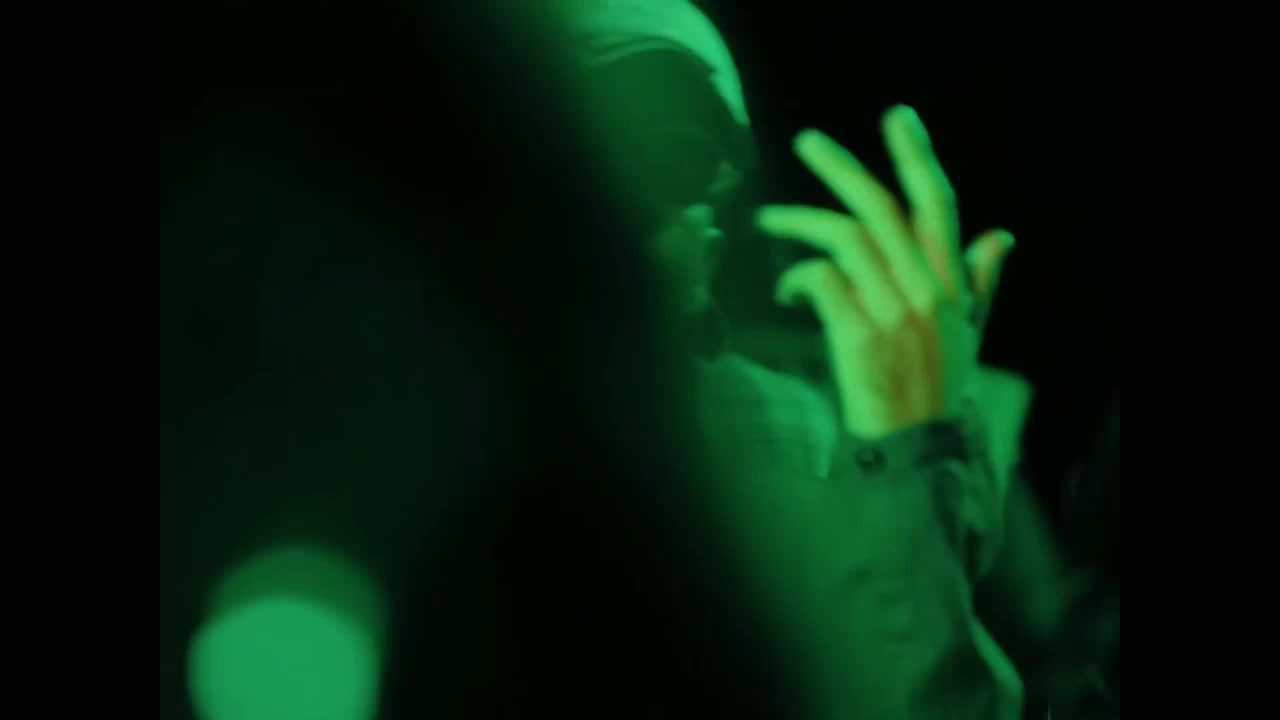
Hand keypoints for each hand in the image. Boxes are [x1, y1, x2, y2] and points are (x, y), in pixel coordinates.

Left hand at [756, 106, 1012, 438]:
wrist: (916, 442)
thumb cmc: (938, 385)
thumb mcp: (970, 332)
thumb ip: (982, 281)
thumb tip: (1002, 237)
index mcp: (949, 282)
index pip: (937, 204)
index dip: (917, 156)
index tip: (897, 117)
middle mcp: (924, 289)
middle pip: (880, 208)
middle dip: (840, 167)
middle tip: (806, 140)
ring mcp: (892, 310)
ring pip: (844, 238)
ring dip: (799, 222)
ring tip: (767, 221)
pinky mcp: (858, 335)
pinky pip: (821, 280)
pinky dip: (796, 277)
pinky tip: (785, 290)